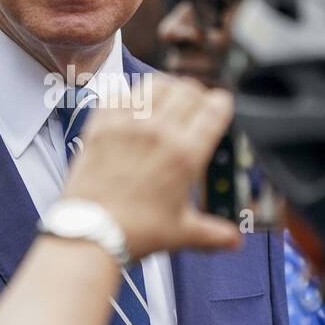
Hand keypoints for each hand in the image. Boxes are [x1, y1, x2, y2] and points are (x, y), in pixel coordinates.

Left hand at [62, 74, 243, 259]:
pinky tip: (132, 106)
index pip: (215, 108)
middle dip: (197, 95)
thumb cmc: (134, 232)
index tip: (220, 107)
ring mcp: (127, 124)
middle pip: (188, 90)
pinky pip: (119, 93)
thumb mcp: (182, 232)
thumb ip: (213, 233)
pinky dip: (130, 95)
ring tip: (167, 100)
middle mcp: (158, 132)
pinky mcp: (101, 125)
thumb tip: (233, 240)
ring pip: (155, 84)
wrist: (90, 234)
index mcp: (185, 155)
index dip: (222, 103)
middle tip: (195, 107)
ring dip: (167, 89)